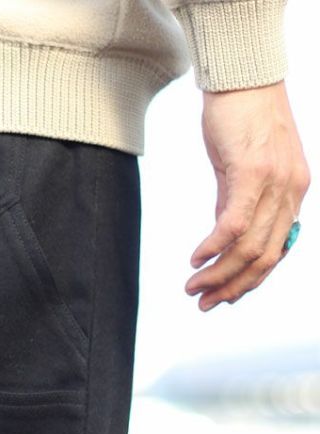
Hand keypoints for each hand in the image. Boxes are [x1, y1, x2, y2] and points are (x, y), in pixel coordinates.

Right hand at [184, 80, 310, 310]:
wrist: (243, 78)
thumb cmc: (240, 120)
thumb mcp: (240, 171)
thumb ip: (235, 204)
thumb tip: (221, 240)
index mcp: (293, 194)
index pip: (276, 252)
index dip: (249, 282)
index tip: (221, 297)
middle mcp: (292, 192)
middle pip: (264, 259)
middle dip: (232, 288)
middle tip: (203, 303)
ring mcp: (276, 184)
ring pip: (250, 248)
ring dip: (219, 275)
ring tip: (193, 289)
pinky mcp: (253, 173)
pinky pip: (233, 225)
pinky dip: (213, 249)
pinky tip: (195, 260)